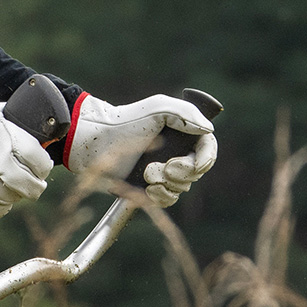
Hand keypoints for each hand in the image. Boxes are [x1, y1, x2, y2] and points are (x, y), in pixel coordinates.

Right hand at [0, 80, 53, 218]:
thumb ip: (21, 128)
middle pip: (29, 186)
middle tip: (33, 183)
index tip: (40, 167)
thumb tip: (47, 139)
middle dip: (35, 186)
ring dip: (14, 194)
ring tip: (7, 184)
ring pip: (12, 200)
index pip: (40, 162)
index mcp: (5, 136)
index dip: (43, 167)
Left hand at [63, 93, 216, 207]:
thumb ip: (186, 113)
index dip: (206, 159)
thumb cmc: (127, 121)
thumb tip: (208, 129)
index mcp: (182, 132)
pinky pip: (168, 199)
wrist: (98, 142)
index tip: (196, 164)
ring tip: (147, 172)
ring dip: (167, 183)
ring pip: (182, 187)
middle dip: (183, 172)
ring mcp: (163, 170)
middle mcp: (176, 152)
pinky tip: (148, 187)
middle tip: (166, 168)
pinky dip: (160, 195)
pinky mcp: (150, 187)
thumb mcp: (158, 108)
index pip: (207, 148)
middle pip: (197, 171)